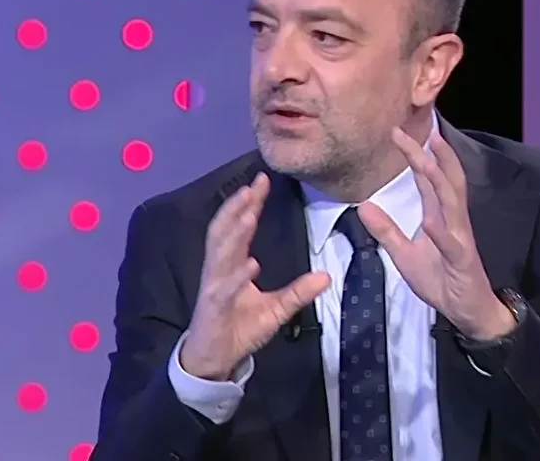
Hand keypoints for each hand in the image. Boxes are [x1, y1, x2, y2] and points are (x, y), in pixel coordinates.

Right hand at [181, 172, 330, 379]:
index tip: (262, 181)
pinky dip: (237, 275)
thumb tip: (326, 276)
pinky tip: (251, 263)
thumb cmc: (240, 328)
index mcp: (233, 264)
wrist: (215, 359)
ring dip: (234, 231)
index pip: (241, 227)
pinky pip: (224, 288)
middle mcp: (220, 269)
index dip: (251, 204)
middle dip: (239, 207)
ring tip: (248, 212)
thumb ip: (298, 292)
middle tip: (254, 185)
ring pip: (221, 252)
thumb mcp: (277, 309)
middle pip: (227, 230)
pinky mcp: (213, 307)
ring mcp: (214, 286)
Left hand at [358, 127, 514, 340]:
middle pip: (442, 180)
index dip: (414, 155)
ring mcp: (459, 239)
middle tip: (405, 134)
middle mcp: (452, 220)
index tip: (396, 133)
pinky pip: (452, 245)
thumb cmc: (441, 279)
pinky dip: (442, 232)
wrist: (467, 311)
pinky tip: (430, 221)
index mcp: (439, 216)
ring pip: (452, 203)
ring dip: (439, 181)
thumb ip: (386, 230)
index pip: (427, 179)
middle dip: (426, 156)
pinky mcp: (463, 261)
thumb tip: (363, 205)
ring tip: (424, 160)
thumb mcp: (404, 254)